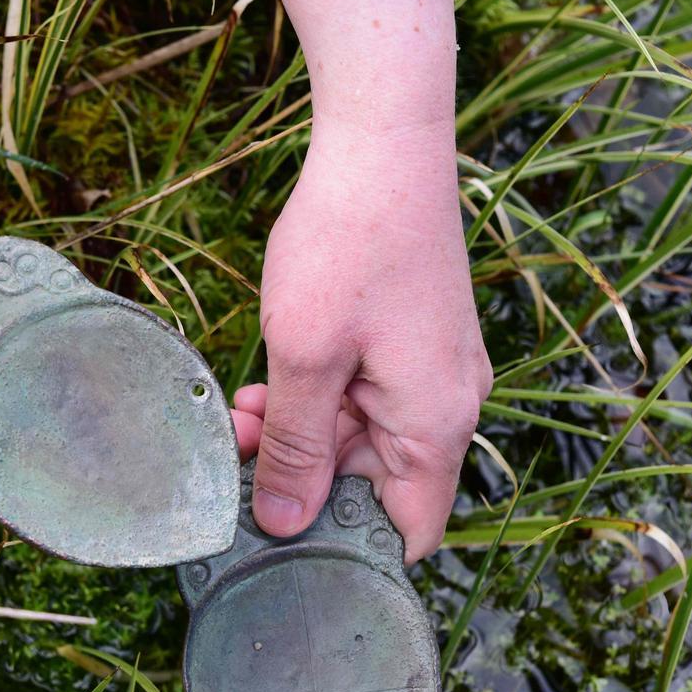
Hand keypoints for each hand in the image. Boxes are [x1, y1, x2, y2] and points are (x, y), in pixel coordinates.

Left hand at [231, 129, 490, 560]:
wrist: (384, 142)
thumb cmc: (349, 244)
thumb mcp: (304, 358)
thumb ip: (294, 449)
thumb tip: (284, 524)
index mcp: (438, 424)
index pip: (411, 532)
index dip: (350, 550)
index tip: (284, 542)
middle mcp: (452, 404)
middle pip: (380, 484)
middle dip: (305, 477)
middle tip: (239, 451)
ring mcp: (438, 369)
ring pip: (365, 437)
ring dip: (302, 432)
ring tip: (245, 408)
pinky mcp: (418, 339)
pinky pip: (370, 395)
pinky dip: (320, 396)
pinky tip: (271, 377)